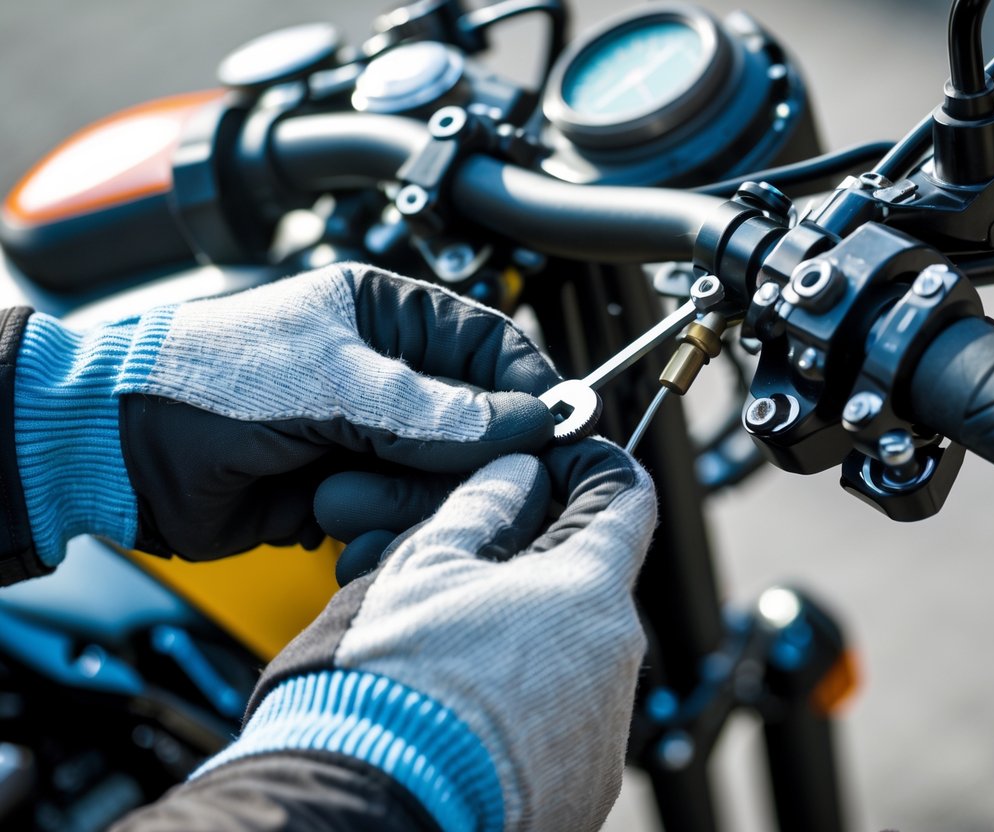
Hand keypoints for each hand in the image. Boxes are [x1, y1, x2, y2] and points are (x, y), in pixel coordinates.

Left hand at [7, 263, 559, 571]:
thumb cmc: (209, 381)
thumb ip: (437, 410)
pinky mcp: (350, 490)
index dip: (530, 393)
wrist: (120, 452)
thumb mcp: (334, 383)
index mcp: (389, 317)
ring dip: (393, 498)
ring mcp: (370, 436)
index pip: (494, 350)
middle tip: (408, 473)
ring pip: (441, 482)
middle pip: (477, 428)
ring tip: (331, 491)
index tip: (555, 437)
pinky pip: (400, 518)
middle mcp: (389, 376)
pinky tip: (325, 521)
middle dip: (445, 463)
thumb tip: (531, 421)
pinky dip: (371, 530)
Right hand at [196, 439, 656, 831]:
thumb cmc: (390, 686)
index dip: (589, 468)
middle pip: (591, 581)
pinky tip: (463, 706)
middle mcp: (616, 661)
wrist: (367, 805)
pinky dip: (524, 702)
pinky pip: (565, 719)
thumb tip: (516, 474)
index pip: (625, 496)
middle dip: (535, 560)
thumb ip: (484, 504)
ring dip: (525, 634)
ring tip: (448, 647)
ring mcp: (605, 729)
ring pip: (573, 651)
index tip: (552, 467)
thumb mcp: (424, 564)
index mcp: (588, 589)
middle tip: (464, 564)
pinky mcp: (585, 783)